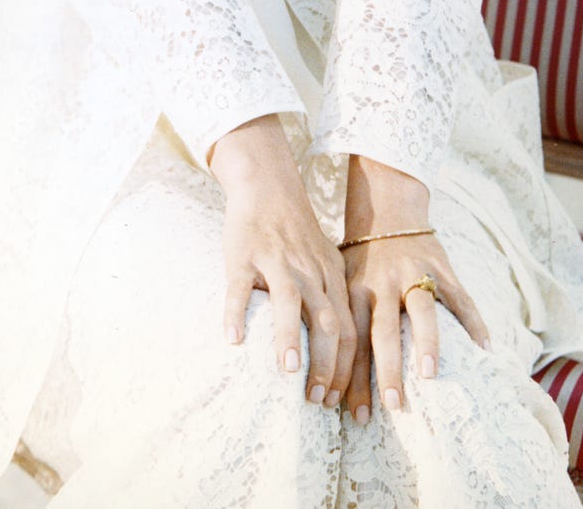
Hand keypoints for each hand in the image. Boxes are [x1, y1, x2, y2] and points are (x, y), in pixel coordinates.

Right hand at [209, 115, 355, 406]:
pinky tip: (233, 338)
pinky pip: (241, 285)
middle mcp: (309, 268)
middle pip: (328, 320)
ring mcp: (277, 260)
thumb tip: (337, 350)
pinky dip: (237, 312)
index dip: (346, 367)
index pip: (349, 327)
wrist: (267, 182)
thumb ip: (330, 296)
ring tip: (288, 372)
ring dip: (291, 339)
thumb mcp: (323, 259)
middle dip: (326, 364)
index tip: (337, 400)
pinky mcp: (245, 253)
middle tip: (316, 400)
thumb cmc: (295, 230)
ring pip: (291, 301)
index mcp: (331, 274)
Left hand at [342, 155, 489, 421]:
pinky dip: (473, 321)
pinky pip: (460, 296)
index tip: (356, 417)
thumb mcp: (341, 281)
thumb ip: (340, 319)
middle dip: (386, 371)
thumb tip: (325, 375)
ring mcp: (414, 274)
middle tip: (392, 406)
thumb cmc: (359, 257)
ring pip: (421, 311)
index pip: (351, 341)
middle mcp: (383, 283)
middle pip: (382, 332)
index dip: (352, 380)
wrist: (386, 207)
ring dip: (425, 344)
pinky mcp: (441, 267)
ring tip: (430, 376)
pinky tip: (484, 347)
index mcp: (354, 290)